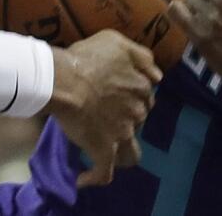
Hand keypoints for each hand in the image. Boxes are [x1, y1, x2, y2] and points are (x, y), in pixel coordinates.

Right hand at [45, 30, 161, 187]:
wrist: (64, 80)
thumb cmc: (86, 58)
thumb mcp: (117, 42)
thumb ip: (141, 56)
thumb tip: (157, 76)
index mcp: (142, 87)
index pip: (145, 96)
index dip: (132, 95)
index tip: (115, 93)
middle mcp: (137, 112)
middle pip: (138, 120)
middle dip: (126, 118)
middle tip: (103, 113)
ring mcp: (123, 134)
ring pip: (131, 152)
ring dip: (121, 151)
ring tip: (107, 149)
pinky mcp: (104, 151)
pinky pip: (104, 173)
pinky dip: (94, 177)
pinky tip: (83, 179)